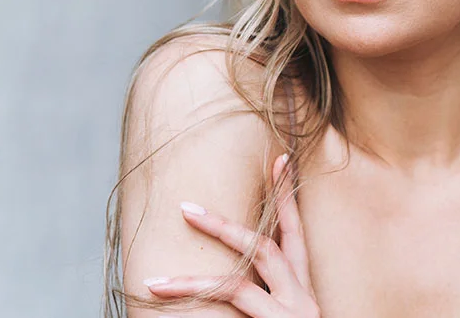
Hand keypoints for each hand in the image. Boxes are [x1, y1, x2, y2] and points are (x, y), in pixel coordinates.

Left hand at [144, 154, 319, 316]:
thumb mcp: (295, 316)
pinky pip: (232, 316)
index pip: (295, 233)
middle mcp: (303, 297)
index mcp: (306, 290)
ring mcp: (292, 316)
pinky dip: (200, 310)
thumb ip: (274, 293)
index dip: (287, 195)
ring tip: (153, 283)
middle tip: (186, 209)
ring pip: (240, 285)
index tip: (279, 158)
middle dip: (226, 225)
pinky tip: (170, 306)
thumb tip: (242, 275)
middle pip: (267, 247)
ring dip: (194, 283)